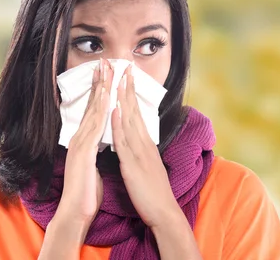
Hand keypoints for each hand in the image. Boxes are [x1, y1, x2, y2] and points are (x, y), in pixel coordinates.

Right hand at [55, 58, 113, 233]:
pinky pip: (94, 127)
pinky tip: (105, 98)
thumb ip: (96, 150)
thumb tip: (100, 142)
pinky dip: (100, 111)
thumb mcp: (93, 164)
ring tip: (105, 70)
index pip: (94, 109)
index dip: (100, 90)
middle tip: (104, 60)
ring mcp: (81, 143)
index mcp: (86, 139)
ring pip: (92, 110)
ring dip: (99, 89)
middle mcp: (81, 137)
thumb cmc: (86, 190)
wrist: (76, 211)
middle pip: (92, 104)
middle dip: (99, 81)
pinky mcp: (84, 152)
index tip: (106, 72)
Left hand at [111, 65, 181, 228]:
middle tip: (124, 66)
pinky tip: (115, 110)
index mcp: (146, 143)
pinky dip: (119, 123)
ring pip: (130, 120)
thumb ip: (140, 151)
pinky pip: (125, 140)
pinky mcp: (133, 164)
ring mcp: (139, 152)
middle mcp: (144, 143)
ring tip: (118, 79)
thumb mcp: (147, 165)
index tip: (127, 76)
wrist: (163, 212)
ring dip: (123, 99)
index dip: (131, 94)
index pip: (137, 113)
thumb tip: (134, 140)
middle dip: (128, 88)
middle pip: (134, 111)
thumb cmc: (154, 192)